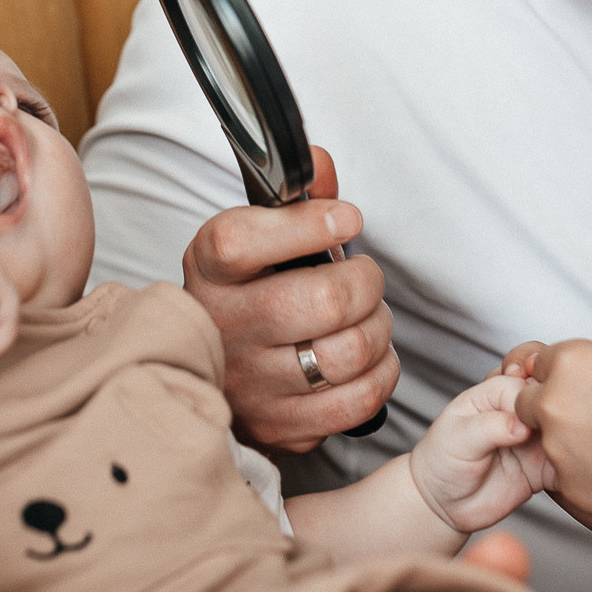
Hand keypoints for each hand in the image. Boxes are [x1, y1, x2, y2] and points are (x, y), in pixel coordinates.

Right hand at [181, 146, 397, 449]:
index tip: (346, 219)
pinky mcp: (281, 427)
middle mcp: (224, 328)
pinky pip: (358, 402)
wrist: (218, 373)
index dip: (308, 225)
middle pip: (323, 302)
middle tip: (363, 278)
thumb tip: (321, 164)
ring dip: (379, 329)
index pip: (244, 242)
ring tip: (367, 318)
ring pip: (349, 354)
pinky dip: (381, 374)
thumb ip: (293, 197)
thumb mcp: (255, 238)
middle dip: (365, 282)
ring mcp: (252, 385)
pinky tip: (368, 358)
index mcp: (211, 270)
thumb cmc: (247, 293)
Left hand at [409, 374, 553, 533]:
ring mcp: (533, 438)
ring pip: (564, 429)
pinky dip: (573, 467)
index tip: (526, 424)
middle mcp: (518, 411)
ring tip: (560, 454)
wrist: (443, 503)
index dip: (530, 400)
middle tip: (552, 435)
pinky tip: (569, 473)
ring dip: (569, 438)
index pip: (524, 384)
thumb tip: (522, 425)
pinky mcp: (543, 467)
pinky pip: (567, 463)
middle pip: (550, 399)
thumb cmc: (442, 459)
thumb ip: (490, 427)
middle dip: (558, 412)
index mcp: (495, 392)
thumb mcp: (458, 438)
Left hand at [512, 338, 591, 531]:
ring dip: (565, 442)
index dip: (557, 375)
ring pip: (544, 440)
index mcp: (572, 361)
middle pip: (526, 400)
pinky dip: (581, 473)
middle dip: (546, 408)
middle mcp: (553, 399)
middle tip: (585, 419)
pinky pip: (563, 473)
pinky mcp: (564, 482)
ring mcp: (555, 444)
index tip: (574, 386)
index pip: (539, 361)